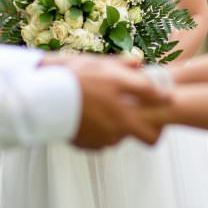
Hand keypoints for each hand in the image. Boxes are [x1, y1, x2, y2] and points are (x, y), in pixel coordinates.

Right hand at [55, 55, 171, 149]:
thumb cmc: (70, 77)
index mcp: (123, 94)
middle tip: (144, 119)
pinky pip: (105, 142)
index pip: (158, 99)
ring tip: (104, 113)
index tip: (165, 98)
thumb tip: (140, 64)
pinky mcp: (92, 145)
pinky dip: (102, 134)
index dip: (165, 100)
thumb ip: (123, 65)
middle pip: (151, 135)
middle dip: (152, 129)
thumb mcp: (98, 63)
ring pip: (125, 138)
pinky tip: (90, 120)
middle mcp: (120, 119)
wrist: (42, 98)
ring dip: (121, 129)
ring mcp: (107, 136)